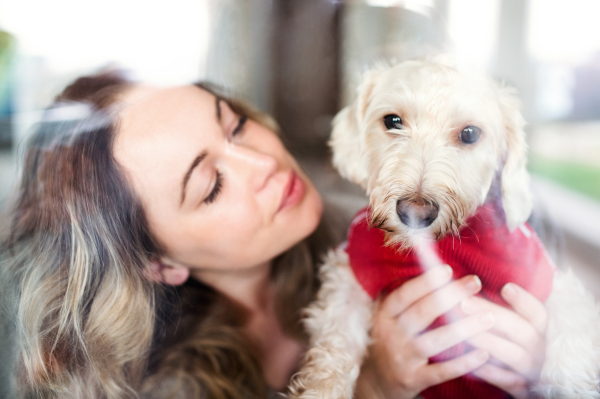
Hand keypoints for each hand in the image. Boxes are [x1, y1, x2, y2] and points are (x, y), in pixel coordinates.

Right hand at [364, 265, 494, 398]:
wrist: (376, 382)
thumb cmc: (390, 342)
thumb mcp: (388, 319)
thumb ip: (407, 301)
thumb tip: (434, 270)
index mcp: (384, 316)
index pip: (404, 295)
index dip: (425, 282)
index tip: (448, 269)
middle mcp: (390, 335)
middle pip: (422, 313)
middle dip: (450, 295)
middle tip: (476, 282)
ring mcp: (401, 358)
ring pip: (435, 341)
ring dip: (464, 328)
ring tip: (489, 317)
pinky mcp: (412, 380)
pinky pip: (441, 371)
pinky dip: (463, 363)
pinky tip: (483, 354)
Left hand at [461, 283, 547, 398]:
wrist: (519, 381)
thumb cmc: (508, 343)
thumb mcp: (510, 325)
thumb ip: (495, 308)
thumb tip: (467, 282)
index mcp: (537, 330)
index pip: (538, 312)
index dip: (524, 300)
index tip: (505, 287)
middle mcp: (538, 349)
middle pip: (522, 329)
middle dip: (492, 314)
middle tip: (464, 303)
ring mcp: (531, 370)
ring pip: (514, 355)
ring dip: (489, 342)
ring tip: (464, 332)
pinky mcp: (522, 389)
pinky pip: (508, 382)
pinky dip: (491, 374)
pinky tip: (471, 365)